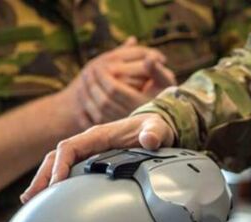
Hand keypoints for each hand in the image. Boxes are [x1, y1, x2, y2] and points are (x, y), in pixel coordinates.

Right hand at [20, 114, 173, 201]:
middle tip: (30, 197)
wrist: (155, 129)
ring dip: (42, 181)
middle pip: (56, 157)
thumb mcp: (158, 129)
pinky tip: (47, 200)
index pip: (69, 147)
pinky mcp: (90, 162)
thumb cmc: (154, 129)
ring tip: (29, 201)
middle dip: (42, 176)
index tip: (55, 183)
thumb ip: (155, 134)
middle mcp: (87, 143)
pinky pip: (67, 172)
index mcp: (98, 135)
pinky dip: (54, 184)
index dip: (60, 164)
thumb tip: (150, 140)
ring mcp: (87, 153)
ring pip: (57, 165)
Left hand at [59, 37, 176, 128]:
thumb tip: (149, 59)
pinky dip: (88, 107)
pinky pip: (96, 120)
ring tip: (86, 81)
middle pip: (104, 100)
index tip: (97, 65)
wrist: (165, 121)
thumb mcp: (165, 81)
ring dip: (89, 94)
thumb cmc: (164, 97)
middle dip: (94, 84)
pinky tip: (86, 98)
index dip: (104, 76)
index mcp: (141, 104)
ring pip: (98, 110)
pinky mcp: (116, 133)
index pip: (114, 89)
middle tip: (88, 70)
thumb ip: (156, 70)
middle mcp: (131, 118)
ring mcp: (123, 128)